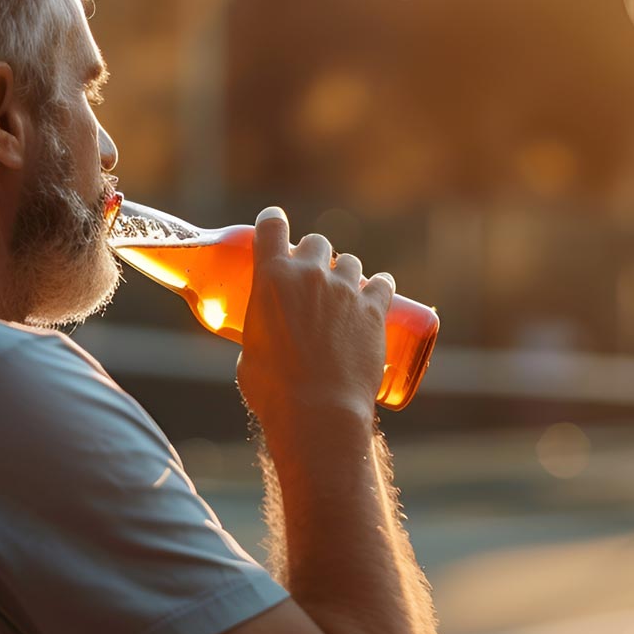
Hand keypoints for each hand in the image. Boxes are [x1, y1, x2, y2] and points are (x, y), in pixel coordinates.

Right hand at [236, 206, 394, 433]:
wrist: (318, 410)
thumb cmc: (273, 389)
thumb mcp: (250, 353)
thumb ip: (259, 333)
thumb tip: (267, 340)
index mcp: (271, 277)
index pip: (272, 225)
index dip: (272, 223)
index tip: (274, 228)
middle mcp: (310, 274)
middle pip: (316, 242)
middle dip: (313, 255)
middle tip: (311, 278)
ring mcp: (346, 290)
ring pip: (350, 261)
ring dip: (344, 272)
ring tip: (343, 293)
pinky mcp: (374, 310)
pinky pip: (383, 284)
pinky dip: (379, 286)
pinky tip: (378, 293)